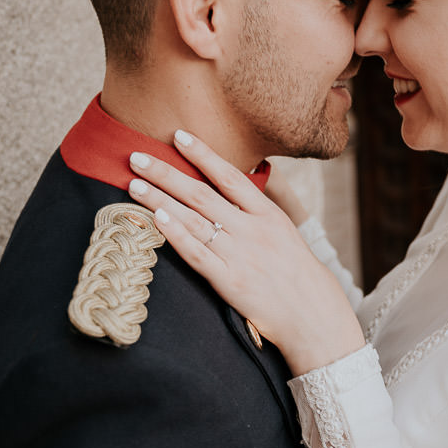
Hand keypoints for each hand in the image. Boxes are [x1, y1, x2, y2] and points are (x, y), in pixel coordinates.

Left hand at [127, 132, 364, 373]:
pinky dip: (176, 234)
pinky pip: (197, 254)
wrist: (313, 313)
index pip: (230, 176)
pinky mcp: (229, 282)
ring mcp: (240, 255)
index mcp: (268, 214)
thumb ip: (255, 211)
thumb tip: (226, 186)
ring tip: (134, 184)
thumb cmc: (295, 271)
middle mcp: (252, 230)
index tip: (178, 135)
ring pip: (193, 220)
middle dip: (166, 173)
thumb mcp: (283, 231)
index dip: (203, 154)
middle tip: (137, 157)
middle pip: (202, 195)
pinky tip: (157, 218)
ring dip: (160, 200)